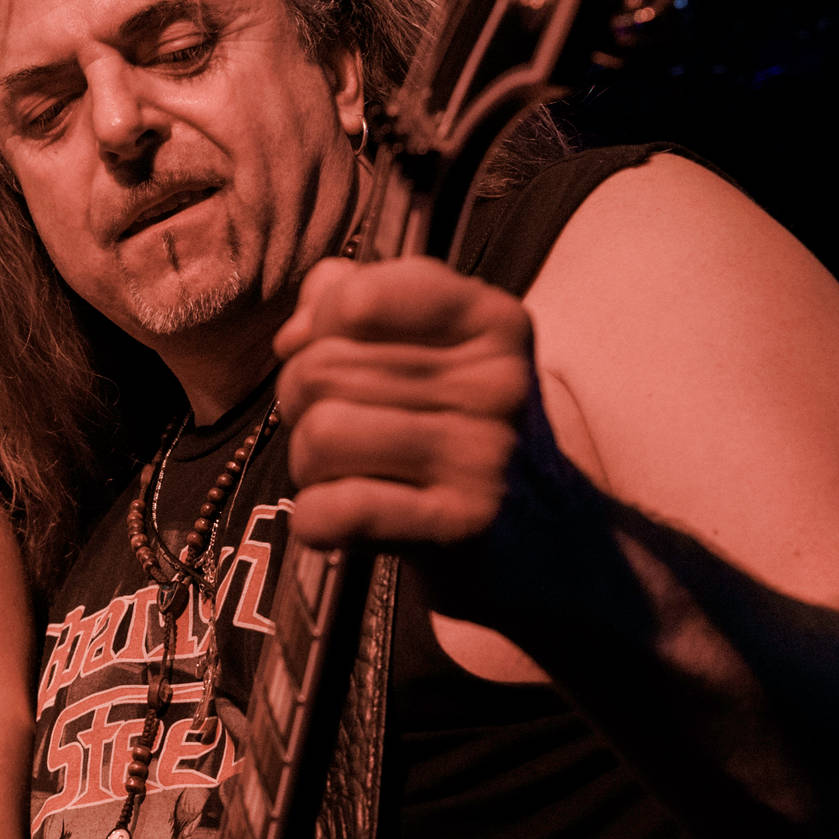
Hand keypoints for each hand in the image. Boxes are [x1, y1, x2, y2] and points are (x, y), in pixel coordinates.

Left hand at [274, 255, 536, 550]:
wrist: (541, 538)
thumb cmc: (462, 435)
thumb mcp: (434, 353)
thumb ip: (360, 306)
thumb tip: (297, 329)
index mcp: (491, 321)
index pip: (356, 300)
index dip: (319, 331)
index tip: (335, 356)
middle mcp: (496, 383)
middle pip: (321, 371)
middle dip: (303, 404)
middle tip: (343, 432)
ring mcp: (483, 457)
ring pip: (321, 436)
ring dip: (310, 465)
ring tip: (353, 474)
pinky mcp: (460, 527)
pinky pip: (332, 509)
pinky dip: (317, 520)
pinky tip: (350, 520)